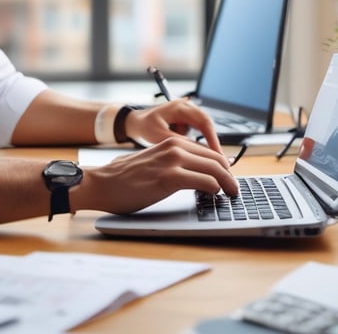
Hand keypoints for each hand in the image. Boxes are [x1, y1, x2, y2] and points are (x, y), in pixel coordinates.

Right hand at [71, 137, 238, 214]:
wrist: (102, 183)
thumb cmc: (123, 177)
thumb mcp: (153, 162)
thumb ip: (173, 163)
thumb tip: (194, 175)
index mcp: (171, 142)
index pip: (209, 152)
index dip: (224, 167)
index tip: (229, 179)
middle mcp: (174, 147)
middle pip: (216, 159)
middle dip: (230, 176)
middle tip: (235, 189)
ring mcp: (172, 162)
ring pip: (215, 169)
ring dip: (228, 183)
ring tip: (231, 194)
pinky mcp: (169, 178)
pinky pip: (204, 182)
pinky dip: (215, 189)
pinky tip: (215, 195)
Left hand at [125, 99, 221, 154]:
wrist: (136, 123)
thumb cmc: (144, 126)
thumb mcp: (159, 136)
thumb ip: (179, 142)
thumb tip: (198, 152)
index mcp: (179, 107)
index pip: (203, 122)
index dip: (213, 139)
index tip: (217, 155)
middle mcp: (186, 107)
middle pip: (207, 125)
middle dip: (212, 143)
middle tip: (218, 160)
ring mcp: (187, 113)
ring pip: (203, 129)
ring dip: (204, 143)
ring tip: (205, 159)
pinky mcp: (186, 120)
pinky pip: (197, 131)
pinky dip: (197, 143)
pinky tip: (193, 153)